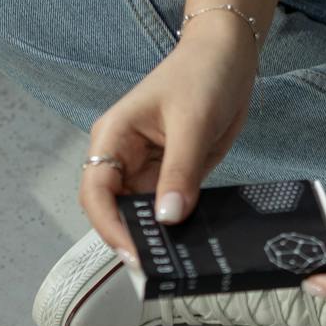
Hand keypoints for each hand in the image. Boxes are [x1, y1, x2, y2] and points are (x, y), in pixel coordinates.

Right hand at [78, 15, 258, 260]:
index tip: (133, 252)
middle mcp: (124, 157)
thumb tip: (168, 218)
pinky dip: (177, 228)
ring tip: (177, 263)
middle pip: (115, 210)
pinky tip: (191, 244)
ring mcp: (148, 169)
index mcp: (114, 137)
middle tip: (158, 268)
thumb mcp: (193, 122)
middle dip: (132, 238)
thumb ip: (180, 172)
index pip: (96, 191)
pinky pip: (169, 209)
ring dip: (156, 238)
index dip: (109, 226)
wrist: (229, 57)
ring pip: (142, 215)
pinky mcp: (172, 177)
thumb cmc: (203, 74)